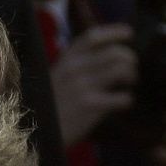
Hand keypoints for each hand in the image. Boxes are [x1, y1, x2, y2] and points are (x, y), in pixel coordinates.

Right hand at [52, 24, 137, 145]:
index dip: (114, 32)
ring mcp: (82, 86)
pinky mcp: (90, 106)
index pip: (93, 37)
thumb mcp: (54, 79)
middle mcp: (74, 69)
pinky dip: (126, 100)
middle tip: (130, 70)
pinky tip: (121, 104)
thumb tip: (106, 56)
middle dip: (129, 60)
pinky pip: (122, 97)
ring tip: (128, 84)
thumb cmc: (47, 107)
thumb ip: (75, 66)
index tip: (128, 34)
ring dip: (131, 76)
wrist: (35, 133)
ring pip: (122, 70)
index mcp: (65, 60)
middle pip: (115, 52)